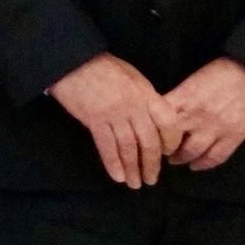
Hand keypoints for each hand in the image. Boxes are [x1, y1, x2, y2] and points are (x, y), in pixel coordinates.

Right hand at [48, 53, 174, 190]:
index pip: (167, 123)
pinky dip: (113, 164)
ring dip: (133, 169)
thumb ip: (146, 98)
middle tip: (152, 180)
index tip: (168, 155)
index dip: (170, 142)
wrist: (74, 60)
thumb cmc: (105, 67)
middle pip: (149, 141)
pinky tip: (118, 177)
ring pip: (128, 148)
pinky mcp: (95, 121)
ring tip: (136, 183)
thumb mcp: (134, 78)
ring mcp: (114, 114)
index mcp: (147, 94)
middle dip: (152, 164)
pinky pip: (107, 147)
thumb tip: (154, 121)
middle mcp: (134, 107)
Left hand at [157, 57, 244, 172]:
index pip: (159, 117)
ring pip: (191, 152)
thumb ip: (183, 93)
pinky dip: (203, 164)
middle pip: (171, 139)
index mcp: (186, 96)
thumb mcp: (199, 76)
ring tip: (176, 159)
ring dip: (181, 158)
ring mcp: (216, 129)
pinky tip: (196, 165)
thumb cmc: (229, 68)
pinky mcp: (234, 138)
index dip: (151, 127)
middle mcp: (197, 116)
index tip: (148, 131)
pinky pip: (215, 157)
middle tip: (160, 149)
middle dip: (162, 147)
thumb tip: (169, 106)